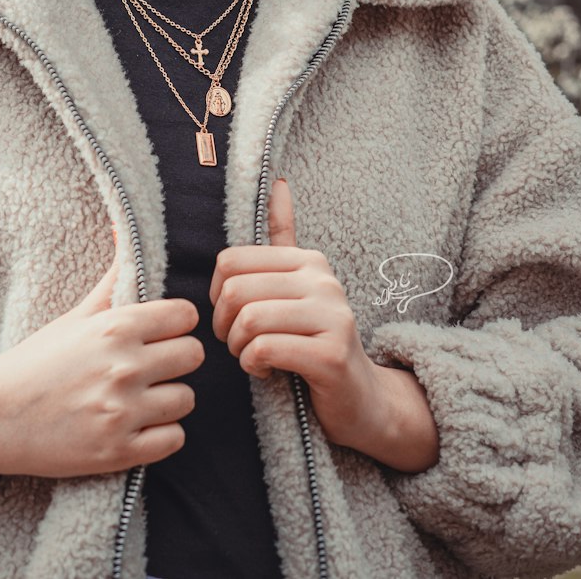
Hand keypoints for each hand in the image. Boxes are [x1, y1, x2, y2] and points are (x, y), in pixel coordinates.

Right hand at [0, 244, 204, 478]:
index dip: (176, 324)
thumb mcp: (76, 315)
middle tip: (154, 366)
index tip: (161, 333)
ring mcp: (122, 412)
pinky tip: (138, 425)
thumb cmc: (37, 361)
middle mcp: (123, 367)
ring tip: (143, 398)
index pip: (186, 316)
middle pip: (194, 355)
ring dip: (169, 399)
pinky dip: (161, 435)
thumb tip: (124, 228)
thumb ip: (113, 278)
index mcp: (114, 327)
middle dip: (176, 360)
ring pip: (187, 399)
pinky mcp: (118, 452)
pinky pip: (175, 440)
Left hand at [209, 177, 379, 447]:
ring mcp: (332, 317)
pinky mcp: (330, 355)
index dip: (217, 295)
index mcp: (309, 261)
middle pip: (235, 291)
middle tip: (238, 343)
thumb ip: (285, 237)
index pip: (230, 261)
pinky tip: (267, 372)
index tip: (233, 318)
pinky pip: (264, 350)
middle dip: (225, 326)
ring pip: (248, 321)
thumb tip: (278, 181)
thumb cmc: (316, 343)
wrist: (363, 399)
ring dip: (239, 349)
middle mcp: (324, 281)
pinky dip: (254, 366)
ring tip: (253, 357)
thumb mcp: (300, 288)